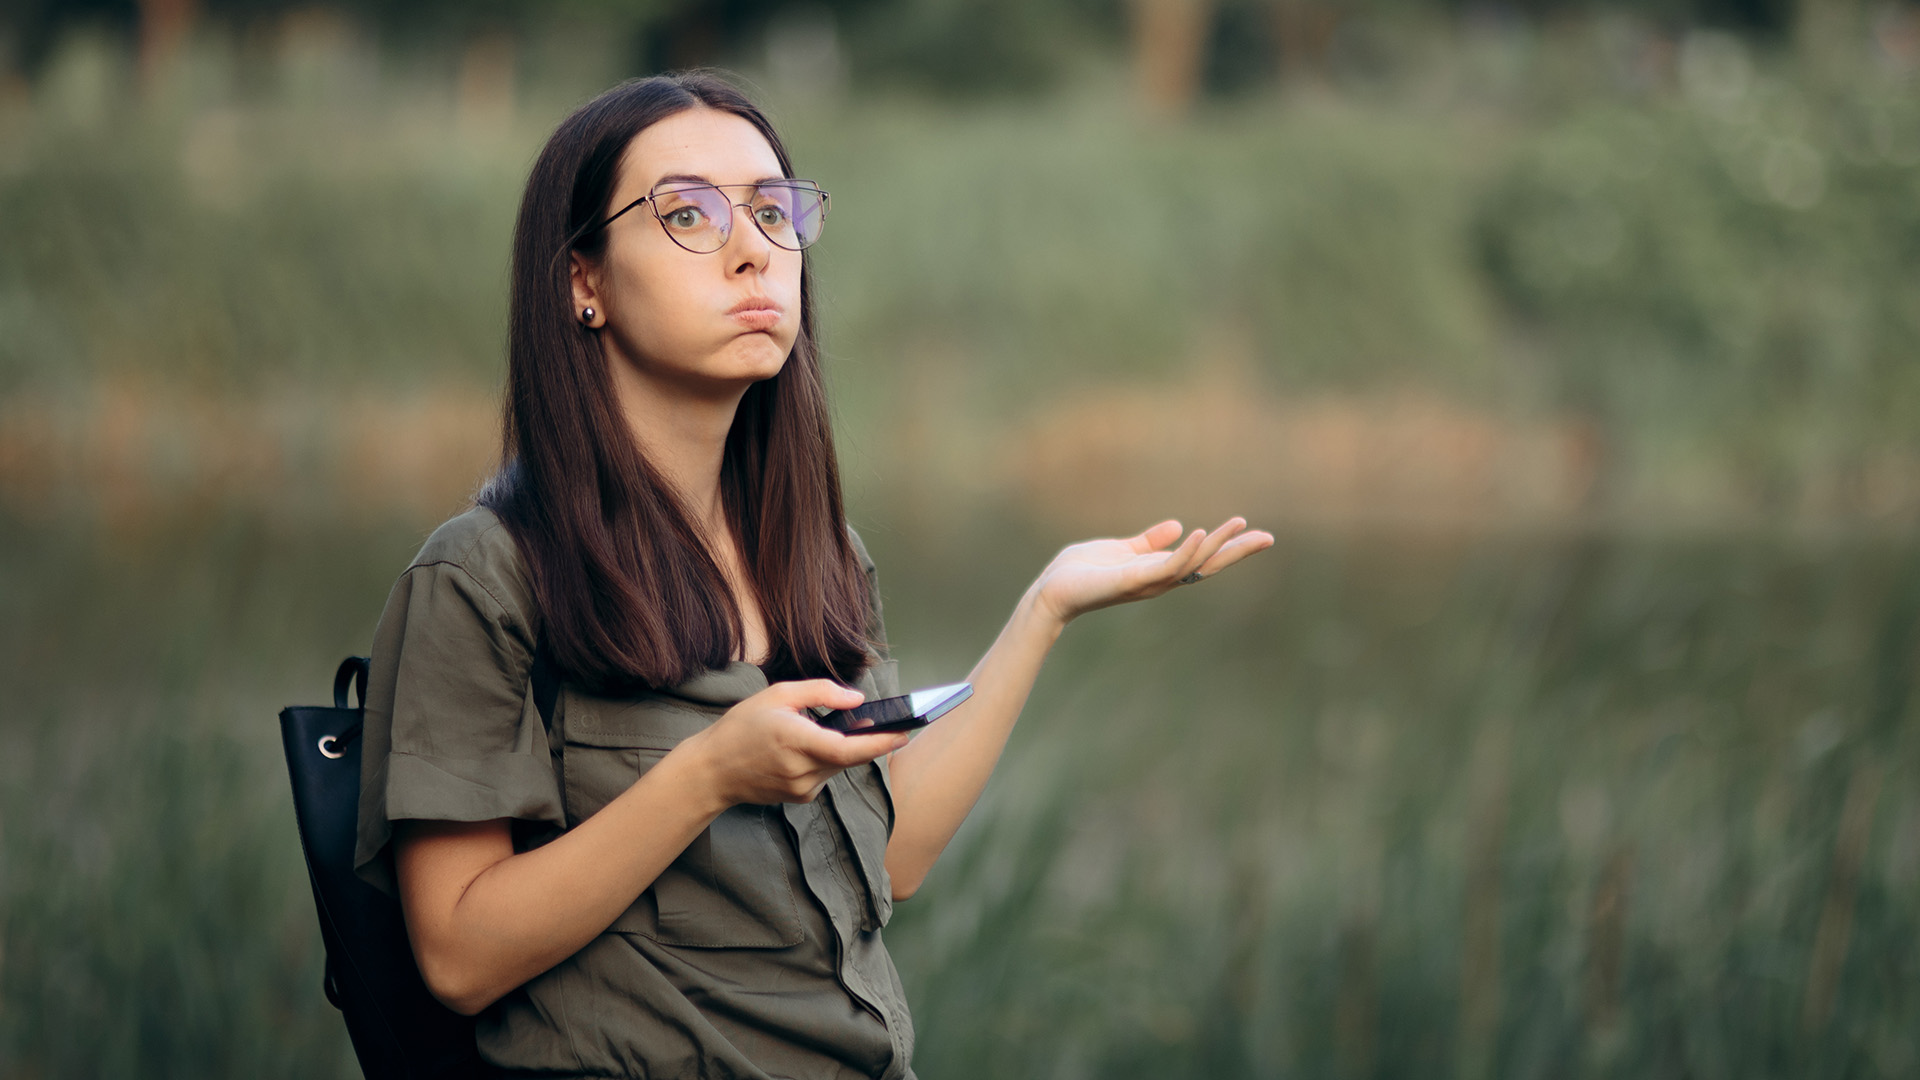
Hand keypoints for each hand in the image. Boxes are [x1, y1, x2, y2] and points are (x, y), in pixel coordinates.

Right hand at [677, 679, 909, 809]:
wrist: (713, 771)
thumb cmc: (742, 727)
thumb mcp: (778, 694)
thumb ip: (821, 692)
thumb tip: (857, 699)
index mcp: (794, 740)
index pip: (847, 749)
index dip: (879, 743)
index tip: (904, 734)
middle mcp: (801, 770)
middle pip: (849, 756)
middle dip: (867, 740)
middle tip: (882, 723)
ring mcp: (801, 788)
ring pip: (839, 765)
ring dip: (842, 748)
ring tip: (819, 731)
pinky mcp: (800, 798)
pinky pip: (826, 775)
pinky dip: (826, 760)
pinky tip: (802, 750)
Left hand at [1030, 516, 1274, 626]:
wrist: (1051, 592)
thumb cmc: (1081, 573)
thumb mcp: (1122, 550)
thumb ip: (1148, 541)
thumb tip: (1177, 525)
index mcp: (1159, 569)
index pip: (1202, 557)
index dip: (1227, 545)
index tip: (1254, 532)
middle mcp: (1160, 579)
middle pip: (1208, 564)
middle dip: (1237, 551)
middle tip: (1269, 538)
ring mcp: (1148, 581)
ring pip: (1193, 562)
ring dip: (1217, 544)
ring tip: (1240, 525)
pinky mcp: (1132, 579)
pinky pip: (1165, 565)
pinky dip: (1184, 551)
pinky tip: (1198, 533)